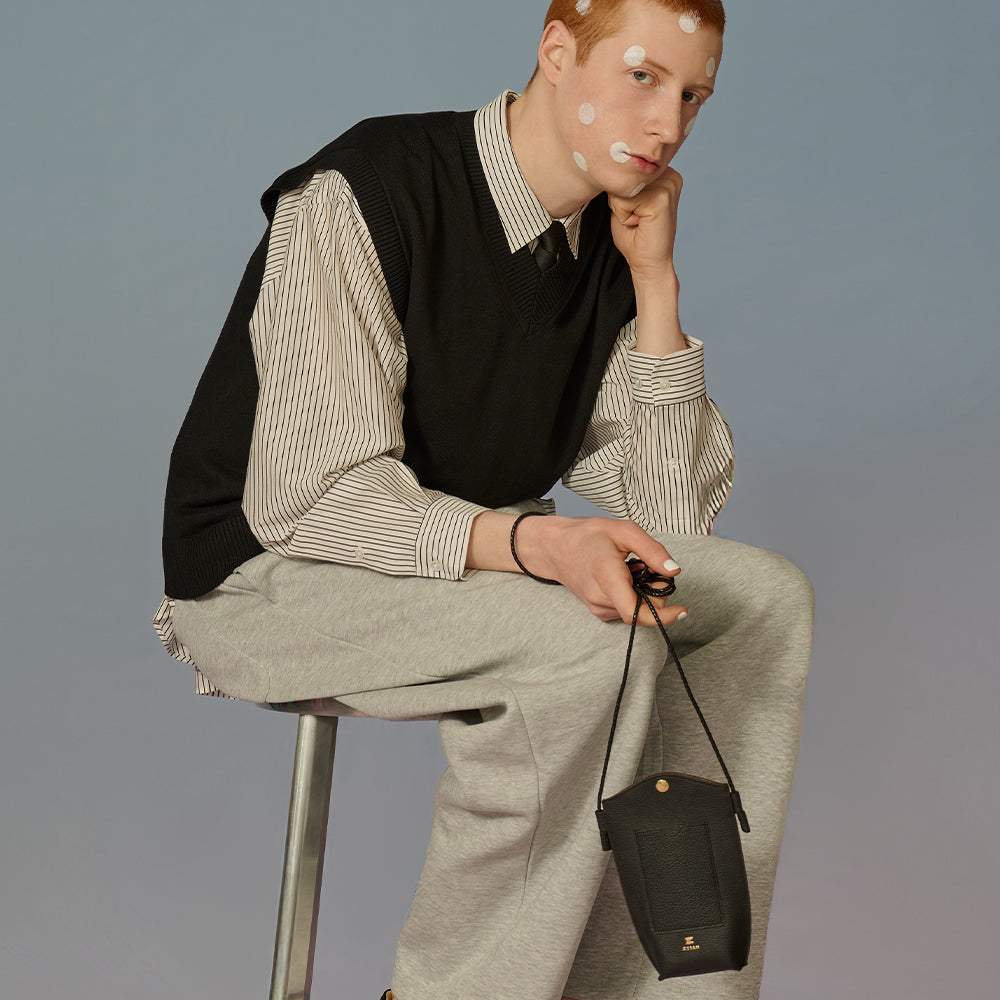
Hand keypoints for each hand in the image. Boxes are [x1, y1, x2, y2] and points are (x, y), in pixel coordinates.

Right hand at [514, 515, 687, 627]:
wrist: (555, 548)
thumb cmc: (587, 536)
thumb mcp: (623, 531)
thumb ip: (652, 550)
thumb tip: (673, 570)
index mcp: (607, 578)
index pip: (635, 613)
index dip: (663, 616)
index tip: (681, 610)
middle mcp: (601, 599)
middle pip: (644, 609)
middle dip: (655, 591)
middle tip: (646, 566)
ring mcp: (599, 608)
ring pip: (637, 610)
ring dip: (643, 592)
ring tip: (628, 568)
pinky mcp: (599, 611)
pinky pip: (627, 609)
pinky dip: (633, 595)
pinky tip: (622, 577)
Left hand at [608, 168, 682, 285]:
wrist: (649, 264)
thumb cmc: (635, 238)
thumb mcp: (625, 203)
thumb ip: (622, 184)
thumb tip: (608, 165)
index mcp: (663, 174)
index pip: (627, 171)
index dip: (621, 194)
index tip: (636, 211)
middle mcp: (669, 175)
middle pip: (624, 177)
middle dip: (621, 201)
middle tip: (637, 219)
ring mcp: (667, 185)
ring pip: (622, 188)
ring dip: (622, 209)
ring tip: (638, 222)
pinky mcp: (661, 197)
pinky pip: (623, 199)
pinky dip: (623, 216)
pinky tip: (639, 224)